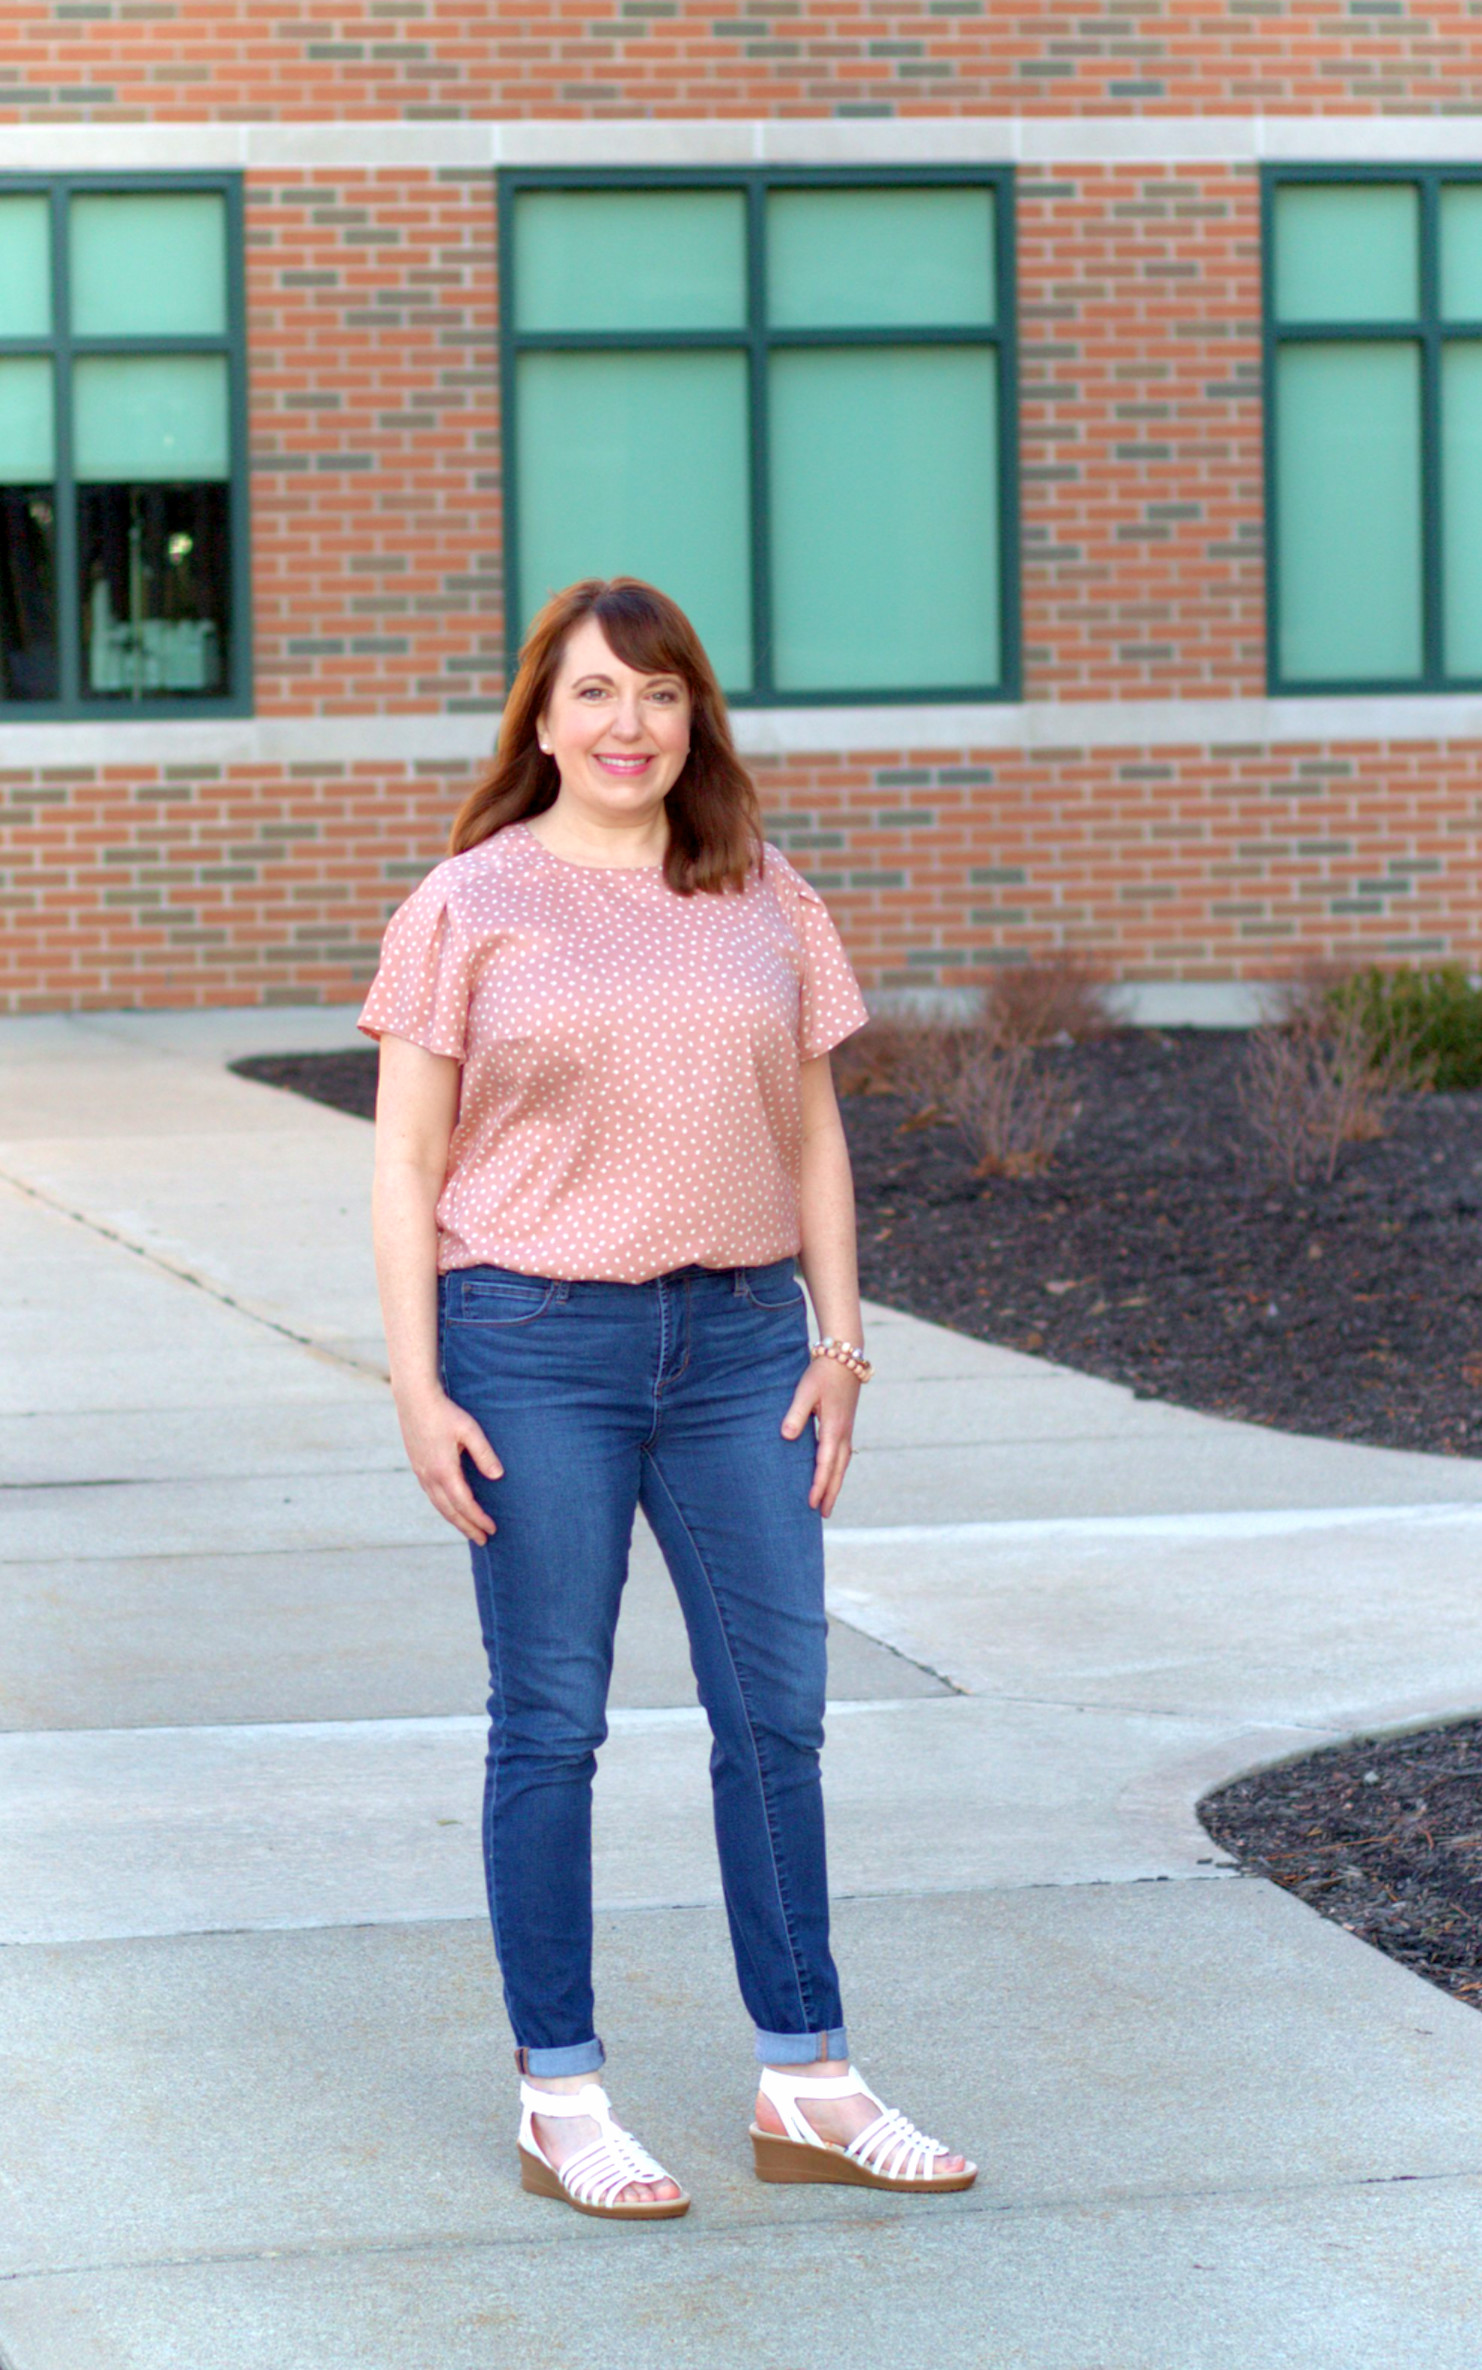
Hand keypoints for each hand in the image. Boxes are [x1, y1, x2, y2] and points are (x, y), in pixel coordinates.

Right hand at [396, 1387, 501, 1541]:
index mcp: (444, 1470)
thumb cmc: (445, 1412)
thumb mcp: (470, 1430)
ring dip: (455, 1520)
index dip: (478, 1519)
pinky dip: (445, 1508)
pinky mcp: (418, 1467)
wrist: (414, 1399)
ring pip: (439, 1506)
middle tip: (483, 1540)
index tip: (492, 1529)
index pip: (464, 1504)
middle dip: (467, 1527)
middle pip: (450, 1511)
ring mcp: (421, 1473)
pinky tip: (452, 1508)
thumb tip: (498, 1477)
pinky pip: (432, 1496)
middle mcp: (430, 1477)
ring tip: (469, 1530)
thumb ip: (484, 1454)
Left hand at [781, 1353, 858, 1517]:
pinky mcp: (846, 1425)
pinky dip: (838, 1469)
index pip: (825, 1464)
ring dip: (836, 1483)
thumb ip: (796, 1413)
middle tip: (824, 1514)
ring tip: (828, 1502)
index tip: (810, 1503)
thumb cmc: (823, 1373)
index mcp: (834, 1429)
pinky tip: (832, 1475)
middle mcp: (844, 1433)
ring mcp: (847, 1430)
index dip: (818, 1485)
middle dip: (831, 1493)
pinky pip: (844, 1455)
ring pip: (843, 1464)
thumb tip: (786, 1436)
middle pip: (838, 1470)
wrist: (846, 1356)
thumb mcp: (806, 1390)